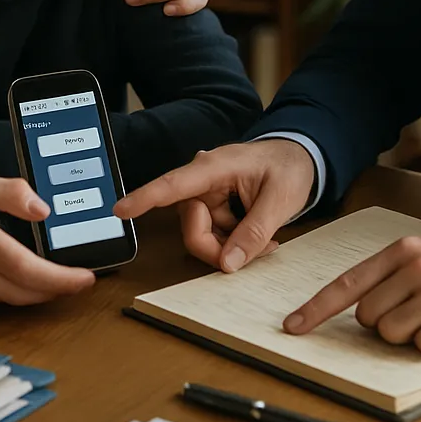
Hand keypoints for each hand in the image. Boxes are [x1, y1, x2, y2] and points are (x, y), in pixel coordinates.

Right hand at [0, 173, 95, 303]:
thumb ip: (12, 192)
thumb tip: (44, 211)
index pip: (27, 269)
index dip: (61, 279)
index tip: (87, 277)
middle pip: (22, 292)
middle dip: (56, 290)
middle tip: (80, 280)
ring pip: (8, 300)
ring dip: (36, 294)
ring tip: (58, 279)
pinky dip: (12, 293)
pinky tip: (24, 280)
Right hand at [114, 139, 315, 270]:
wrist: (300, 157)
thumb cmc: (289, 167)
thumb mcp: (282, 199)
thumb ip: (255, 232)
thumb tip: (228, 264)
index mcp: (214, 167)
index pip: (173, 185)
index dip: (145, 198)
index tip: (120, 211)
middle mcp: (203, 181)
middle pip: (191, 229)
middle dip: (219, 249)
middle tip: (259, 249)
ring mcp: (207, 197)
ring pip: (202, 238)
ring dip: (232, 247)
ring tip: (266, 238)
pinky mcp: (214, 209)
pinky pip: (214, 238)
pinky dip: (236, 244)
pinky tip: (260, 236)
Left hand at [283, 235, 420, 354]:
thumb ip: (388, 276)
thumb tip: (355, 310)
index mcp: (400, 251)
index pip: (348, 283)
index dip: (317, 308)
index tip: (294, 326)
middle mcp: (415, 268)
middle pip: (369, 317)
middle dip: (385, 323)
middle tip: (415, 310)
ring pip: (393, 334)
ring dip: (410, 335)